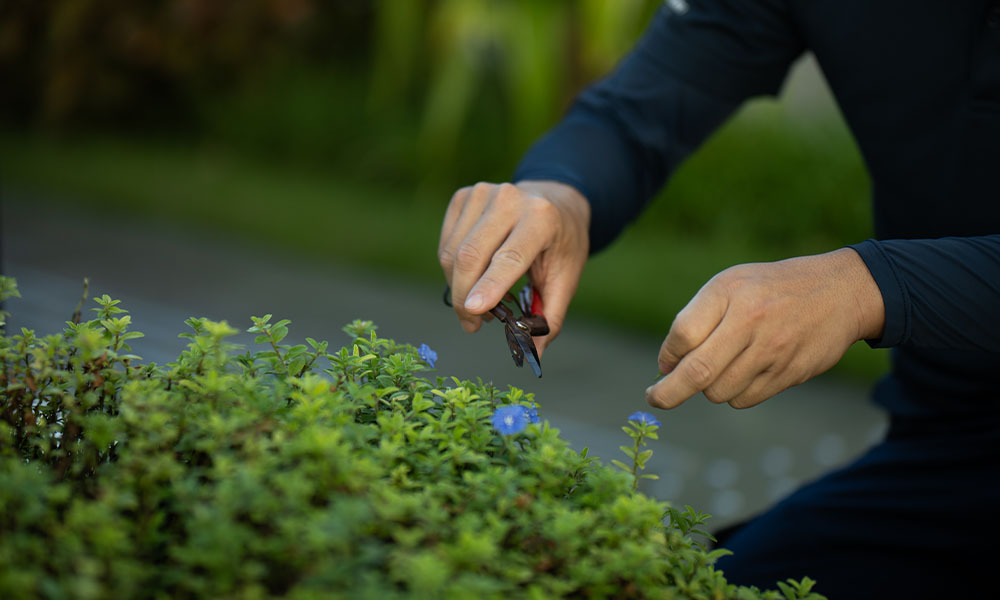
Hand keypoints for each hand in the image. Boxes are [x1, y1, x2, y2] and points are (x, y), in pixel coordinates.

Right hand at [438, 180, 589, 353]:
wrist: (555, 200)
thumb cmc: (561, 243)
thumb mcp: (567, 277)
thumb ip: (550, 316)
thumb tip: (534, 353)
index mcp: (541, 217)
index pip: (509, 257)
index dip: (489, 286)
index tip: (473, 312)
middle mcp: (510, 199)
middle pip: (471, 256)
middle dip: (464, 298)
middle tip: (472, 325)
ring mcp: (482, 193)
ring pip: (452, 252)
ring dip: (458, 287)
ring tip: (478, 304)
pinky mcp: (464, 196)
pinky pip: (446, 243)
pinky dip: (451, 269)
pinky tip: (472, 278)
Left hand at [645, 248, 883, 409]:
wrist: (840, 292)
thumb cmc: (770, 288)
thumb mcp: (730, 284)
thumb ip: (695, 319)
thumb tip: (667, 366)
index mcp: (731, 294)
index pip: (684, 336)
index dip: (667, 356)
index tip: (663, 367)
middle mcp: (752, 323)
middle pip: (697, 373)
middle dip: (669, 393)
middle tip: (654, 398)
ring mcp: (773, 352)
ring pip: (719, 392)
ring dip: (709, 388)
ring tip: (722, 367)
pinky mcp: (790, 374)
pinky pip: (745, 399)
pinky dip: (735, 393)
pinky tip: (745, 372)